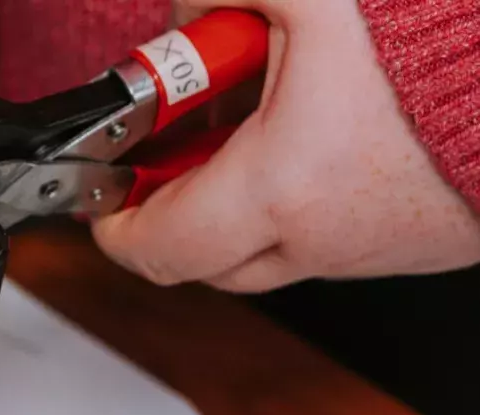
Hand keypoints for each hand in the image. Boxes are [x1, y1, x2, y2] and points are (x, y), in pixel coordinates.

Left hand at [90, 0, 479, 291]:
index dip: (111, 223)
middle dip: (168, 208)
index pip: (155, 248)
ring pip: (266, 252)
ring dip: (234, 202)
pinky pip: (328, 240)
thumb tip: (182, 11)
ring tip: (243, 125)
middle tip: (165, 150)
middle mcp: (323, 239)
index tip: (101, 190)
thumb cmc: (452, 41)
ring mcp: (374, 250)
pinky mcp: (420, 244)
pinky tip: (311, 134)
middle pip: (202, 259)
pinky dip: (294, 201)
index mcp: (280, 189)